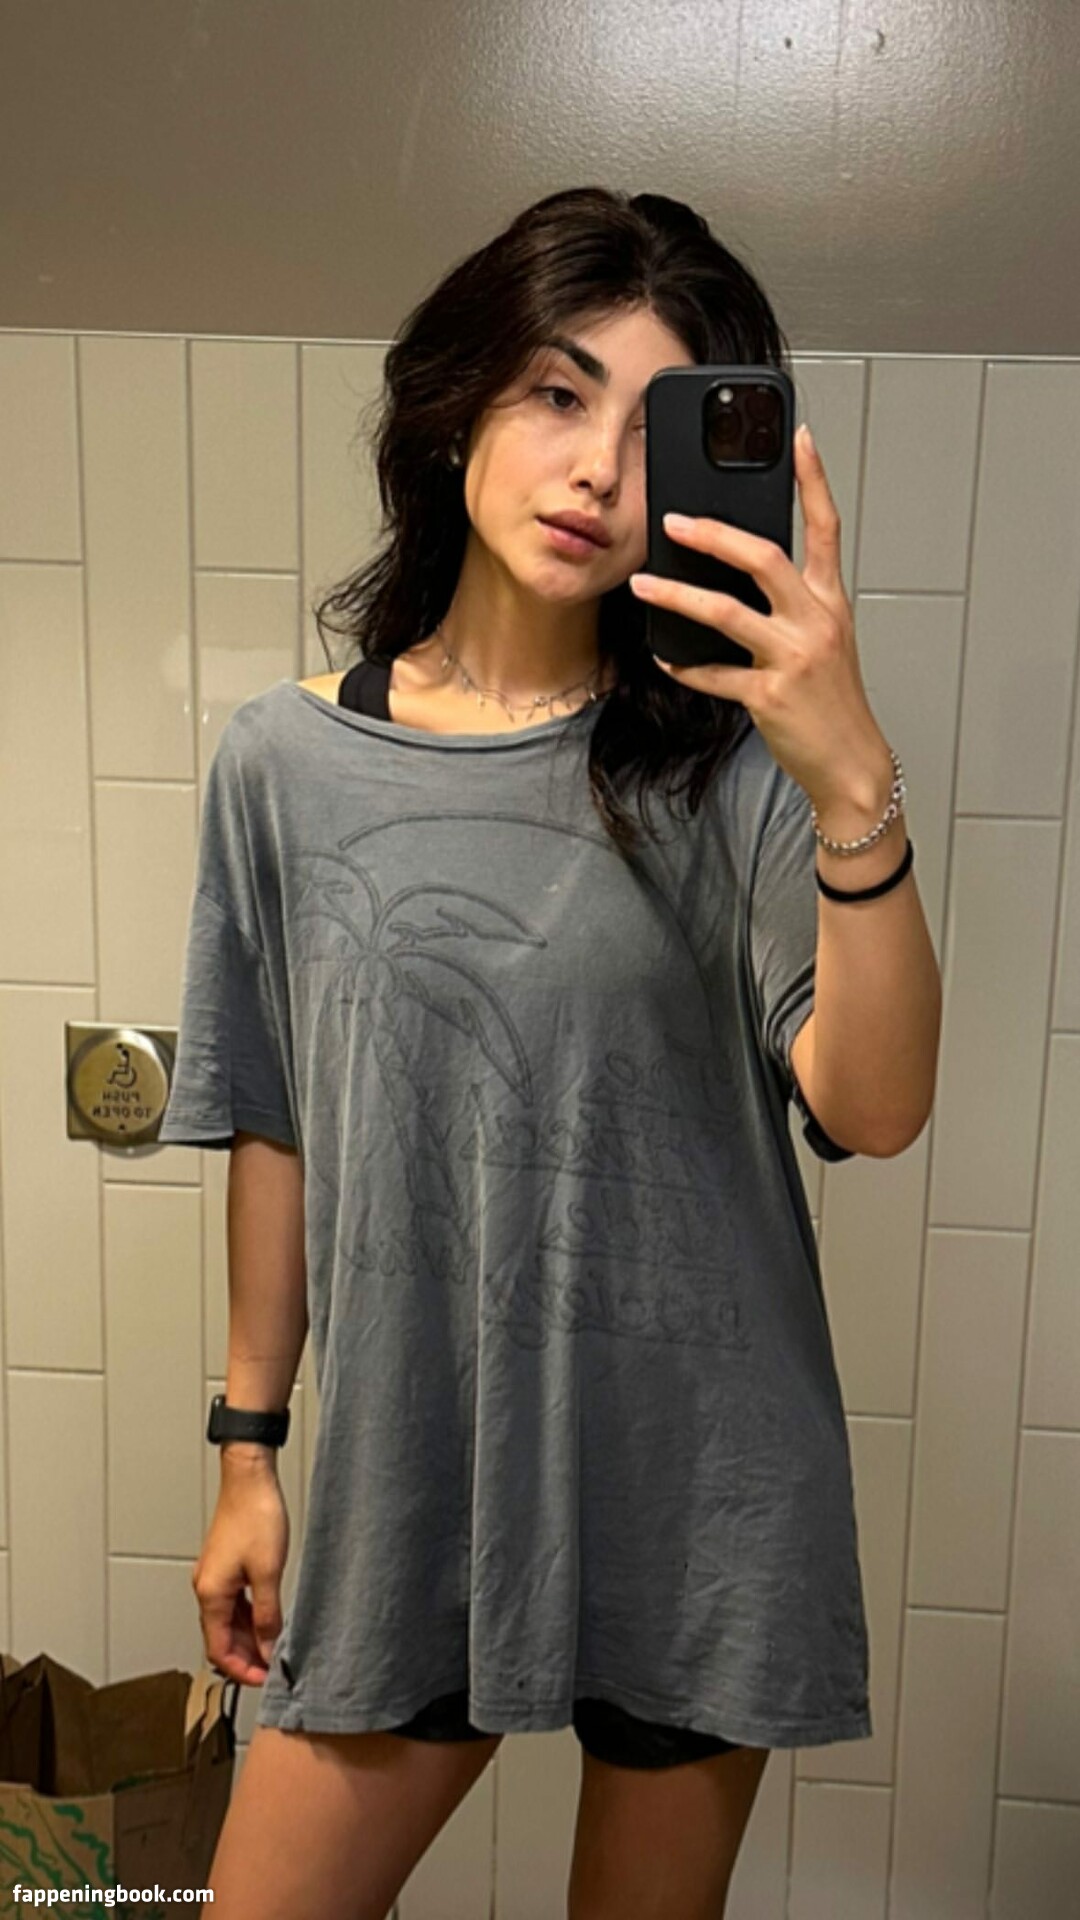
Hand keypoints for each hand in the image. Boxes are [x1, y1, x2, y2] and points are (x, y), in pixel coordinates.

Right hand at [192, 1471, 289, 1685]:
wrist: (249, 1479)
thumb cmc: (255, 1516)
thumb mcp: (268, 1573)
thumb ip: (268, 1615)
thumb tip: (269, 1648)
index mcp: (210, 1593)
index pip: (218, 1650)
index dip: (240, 1670)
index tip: (263, 1679)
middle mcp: (206, 1587)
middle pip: (220, 1638)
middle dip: (246, 1656)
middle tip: (273, 1667)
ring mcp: (214, 1577)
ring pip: (227, 1621)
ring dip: (248, 1638)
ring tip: (275, 1646)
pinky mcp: (225, 1566)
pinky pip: (233, 1603)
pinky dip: (248, 1617)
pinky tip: (268, 1619)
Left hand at [628, 425, 889, 810]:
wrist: (851, 764)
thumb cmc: (833, 703)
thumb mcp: (826, 642)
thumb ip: (792, 606)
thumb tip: (737, 576)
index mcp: (831, 602)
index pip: (826, 527)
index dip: (814, 479)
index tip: (797, 437)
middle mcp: (815, 622)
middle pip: (764, 558)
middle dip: (713, 536)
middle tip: (673, 522)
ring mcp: (793, 658)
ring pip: (726, 613)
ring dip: (677, 596)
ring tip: (643, 584)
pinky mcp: (770, 695)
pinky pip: (714, 674)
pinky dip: (684, 665)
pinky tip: (664, 655)